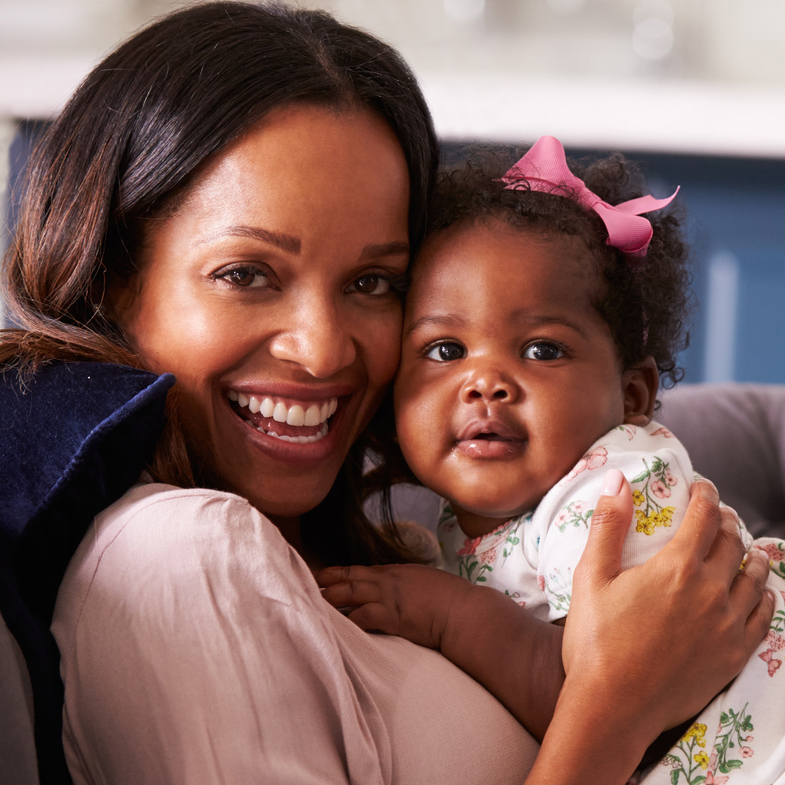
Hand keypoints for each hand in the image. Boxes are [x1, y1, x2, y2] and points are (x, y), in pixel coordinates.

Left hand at [317, 563, 476, 649]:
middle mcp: (388, 580)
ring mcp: (388, 598)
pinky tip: (334, 627)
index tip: (324, 574)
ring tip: (311, 603)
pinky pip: (361, 617)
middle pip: (349, 577)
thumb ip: (409, 584)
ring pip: (349, 594)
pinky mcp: (391, 617)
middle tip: (307, 584)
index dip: (341, 573)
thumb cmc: (452, 598)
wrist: (464, 612)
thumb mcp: (427, 582)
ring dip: (329, 599)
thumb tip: (403, 591)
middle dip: (327, 581)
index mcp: (396, 571)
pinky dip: (346, 621)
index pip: (361, 570)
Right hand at [563, 471, 773, 733]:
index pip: (704, 515)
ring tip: (740, 547)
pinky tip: (757, 591)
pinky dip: (763, 595)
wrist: (613, 706)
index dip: (704, 494)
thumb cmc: (595, 640)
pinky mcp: (734, 655)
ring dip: (748, 554)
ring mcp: (727, 625)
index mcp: (676, 567)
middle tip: (715, 515)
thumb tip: (617, 481)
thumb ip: (608, 525)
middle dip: (725, 520)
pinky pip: (764, 616)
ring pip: (754, 576)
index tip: (700, 487)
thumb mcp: (591, 577)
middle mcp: (710, 591)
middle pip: (732, 541)